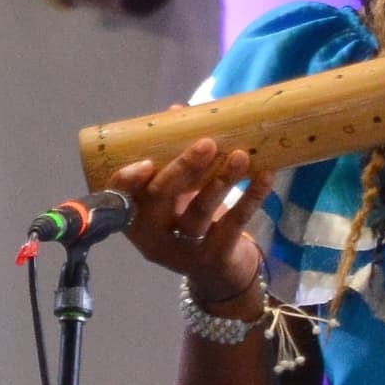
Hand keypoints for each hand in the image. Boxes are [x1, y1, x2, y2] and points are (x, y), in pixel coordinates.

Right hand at [111, 135, 266, 297]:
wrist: (218, 274)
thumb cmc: (190, 220)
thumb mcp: (176, 194)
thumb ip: (174, 156)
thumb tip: (179, 110)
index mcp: (134, 217)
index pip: (119, 198)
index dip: (127, 181)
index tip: (146, 161)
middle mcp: (152, 237)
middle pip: (161, 201)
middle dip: (183, 169)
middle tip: (206, 143)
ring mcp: (184, 251)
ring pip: (199, 213)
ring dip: (221, 181)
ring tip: (240, 156)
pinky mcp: (216, 257)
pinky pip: (234, 223)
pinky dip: (251, 197)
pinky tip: (265, 176)